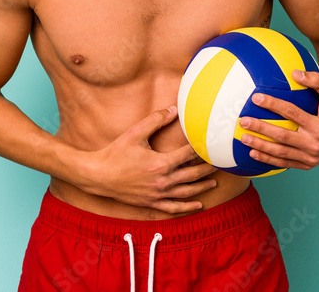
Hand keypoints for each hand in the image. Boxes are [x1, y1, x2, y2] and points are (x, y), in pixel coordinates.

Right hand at [78, 106, 216, 213]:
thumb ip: (156, 120)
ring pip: (186, 192)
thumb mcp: (135, 133)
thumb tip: (174, 109)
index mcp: (160, 163)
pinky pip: (173, 208)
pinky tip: (198, 205)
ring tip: (214, 182)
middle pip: (192, 175)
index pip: (188, 155)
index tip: (211, 143)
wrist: (98, 176)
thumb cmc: (116, 153)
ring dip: (202, 187)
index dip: (201, 148)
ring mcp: (157, 194)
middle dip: (208, 169)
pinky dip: (187, 207)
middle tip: (220, 163)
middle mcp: (162, 181)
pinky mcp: (151, 203)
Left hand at [239, 70, 318, 169]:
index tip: (256, 98)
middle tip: (243, 121)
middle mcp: (315, 145)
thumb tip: (295, 73)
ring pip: (281, 153)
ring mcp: (311, 158)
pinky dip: (268, 160)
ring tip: (243, 138)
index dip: (274, 105)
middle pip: (283, 136)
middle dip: (261, 129)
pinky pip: (285, 163)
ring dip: (260, 146)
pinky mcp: (307, 165)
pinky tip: (253, 153)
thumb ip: (317, 80)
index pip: (292, 113)